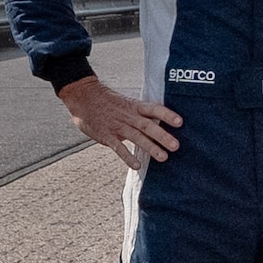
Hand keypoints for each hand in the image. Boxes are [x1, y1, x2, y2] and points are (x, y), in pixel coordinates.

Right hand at [60, 77, 183, 169]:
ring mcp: (117, 126)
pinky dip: (127, 157)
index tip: (180, 122)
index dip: (167, 115)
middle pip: (148, 125)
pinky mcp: (106, 136)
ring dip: (150, 147)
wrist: (83, 96)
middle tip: (176, 146)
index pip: (154, 109)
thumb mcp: (126, 103)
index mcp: (134, 106)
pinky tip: (137, 166)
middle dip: (163, 136)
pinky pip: (118, 148)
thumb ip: (140, 114)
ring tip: (163, 157)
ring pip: (136, 137)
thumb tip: (158, 123)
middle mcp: (128, 116)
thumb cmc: (106, 101)